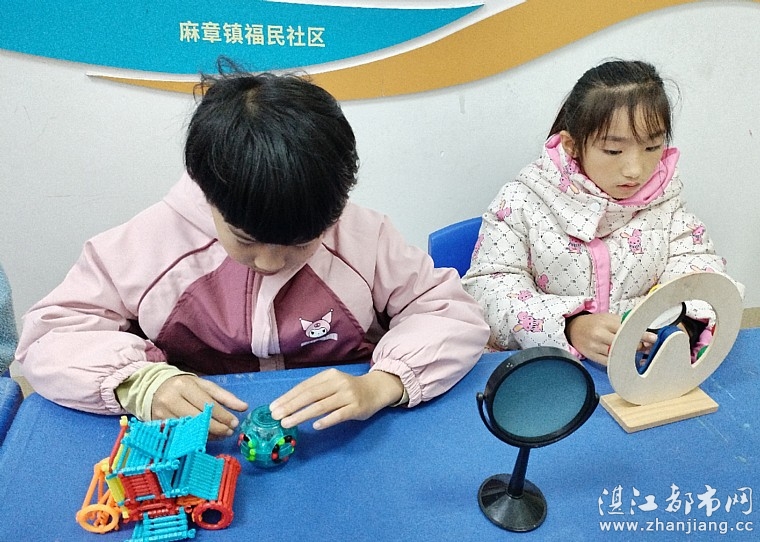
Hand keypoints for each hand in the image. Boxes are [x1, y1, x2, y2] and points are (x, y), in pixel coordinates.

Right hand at [152, 375, 248, 437]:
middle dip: (217, 427)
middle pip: (198, 418)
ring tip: (221, 435)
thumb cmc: (184, 387)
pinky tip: (207, 438)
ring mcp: (163, 414)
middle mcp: (171, 399)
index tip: (235, 422)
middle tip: (229, 431)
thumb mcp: (204, 386)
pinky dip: (196, 438)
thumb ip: (224, 396)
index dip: (222, 415)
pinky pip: (182, 436)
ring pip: (190, 429)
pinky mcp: (159, 426)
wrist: (153, 388)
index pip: (207, 403)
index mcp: (184, 386)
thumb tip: (244, 407)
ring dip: (209, 435)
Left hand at [269, 368, 404, 429]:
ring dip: (302, 415)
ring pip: (321, 406)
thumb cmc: (348, 389)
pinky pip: (339, 415)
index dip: (288, 397)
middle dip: (291, 406)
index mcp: (328, 375)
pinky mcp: (357, 408)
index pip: (304, 387)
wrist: (376, 390)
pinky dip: (326, 420)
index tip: (273, 407)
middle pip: (310, 395)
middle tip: (276, 416)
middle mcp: (338, 383)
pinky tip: (315, 426)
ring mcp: (348, 396)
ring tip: (287, 423)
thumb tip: (288, 404)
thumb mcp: (332, 384)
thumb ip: (315, 391)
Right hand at [566, 313, 656, 364]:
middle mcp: (599, 334)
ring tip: (638, 354)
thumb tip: (644, 332)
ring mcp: (595, 346)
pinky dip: (619, 361)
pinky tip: (625, 360)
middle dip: (637, 346)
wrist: (573, 329)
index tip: (653, 338)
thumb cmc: (594, 323)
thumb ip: (624, 323)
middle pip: (623, 342)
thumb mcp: (608, 317)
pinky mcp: (592, 356)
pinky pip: (609, 362)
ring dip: (630, 354)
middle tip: (647, 347)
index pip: (627, 329)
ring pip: (617, 354)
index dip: (642, 335)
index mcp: (605, 322)